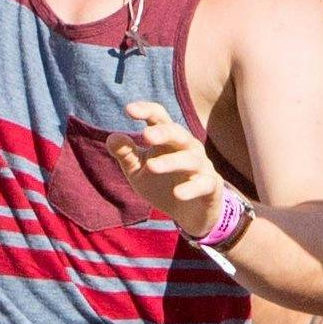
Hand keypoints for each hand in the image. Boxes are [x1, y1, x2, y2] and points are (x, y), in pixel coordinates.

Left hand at [98, 103, 242, 244]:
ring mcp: (201, 166)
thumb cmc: (161, 184)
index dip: (147, 111)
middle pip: (178, 134)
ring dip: (171, 162)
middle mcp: (187, 148)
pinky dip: (191, 188)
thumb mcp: (138, 170)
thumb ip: (125, 154)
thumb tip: (111, 138)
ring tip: (151, 166)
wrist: (189, 213)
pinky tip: (178, 193)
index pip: (159, 118)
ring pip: (190, 159)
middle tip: (146, 135)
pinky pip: (204, 184)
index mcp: (168, 139)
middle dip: (163, 133)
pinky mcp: (211, 187)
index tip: (128, 110)